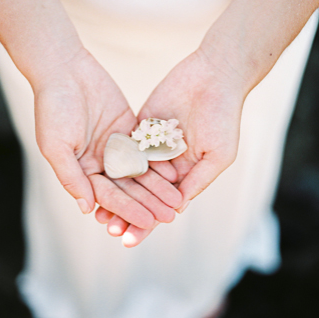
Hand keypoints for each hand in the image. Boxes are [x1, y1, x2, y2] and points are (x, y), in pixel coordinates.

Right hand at [32, 47, 181, 236]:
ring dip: (158, 187)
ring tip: (177, 200)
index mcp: (82, 171)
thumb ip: (72, 177)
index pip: (108, 197)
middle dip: (148, 203)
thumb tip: (87, 209)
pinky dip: (160, 161)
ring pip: (141, 172)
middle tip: (169, 217)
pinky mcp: (129, 130)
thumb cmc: (52, 108)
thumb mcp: (56, 146)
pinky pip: (147, 149)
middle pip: (129, 189)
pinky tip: (176, 173)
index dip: (127, 210)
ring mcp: (116, 147)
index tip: (147, 223)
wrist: (64, 70)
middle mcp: (100, 162)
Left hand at [97, 44, 247, 245]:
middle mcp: (167, 164)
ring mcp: (152, 145)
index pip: (161, 205)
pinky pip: (123, 148)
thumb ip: (197, 180)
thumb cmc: (224, 118)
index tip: (130, 239)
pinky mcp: (140, 127)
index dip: (146, 223)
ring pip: (128, 176)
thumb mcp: (217, 155)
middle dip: (126, 213)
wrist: (214, 77)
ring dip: (114, 195)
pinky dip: (109, 166)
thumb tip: (177, 209)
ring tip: (97, 213)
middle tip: (108, 229)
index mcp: (186, 174)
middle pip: (141, 195)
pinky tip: (94, 180)